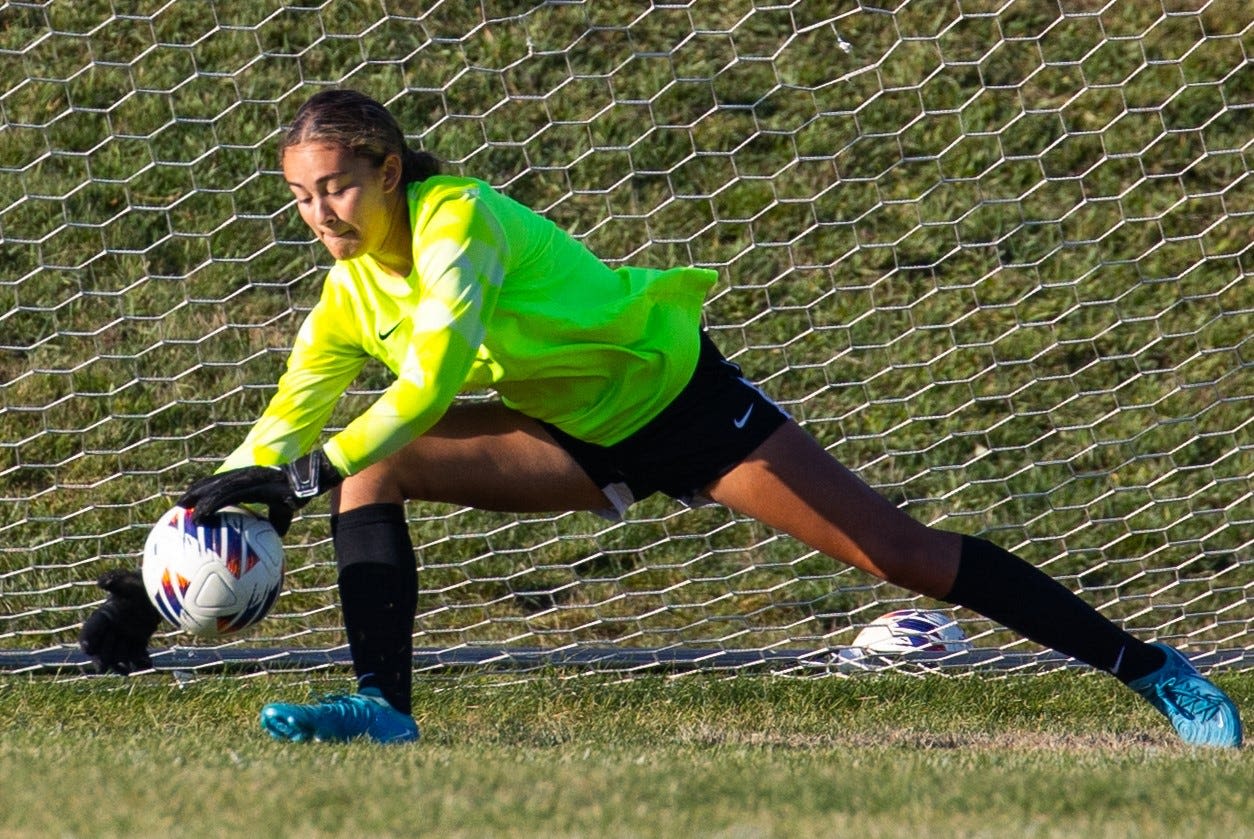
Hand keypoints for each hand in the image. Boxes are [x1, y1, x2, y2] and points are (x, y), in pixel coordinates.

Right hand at [78, 568, 161, 674]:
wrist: (163, 587)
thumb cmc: (143, 582)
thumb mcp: (130, 581)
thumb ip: (116, 582)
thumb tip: (101, 580)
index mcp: (105, 613)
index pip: (91, 628)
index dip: (88, 637)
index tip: (87, 648)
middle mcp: (112, 627)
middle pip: (103, 646)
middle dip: (102, 657)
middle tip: (103, 667)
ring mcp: (125, 634)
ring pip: (119, 653)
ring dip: (122, 663)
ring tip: (128, 669)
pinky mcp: (139, 639)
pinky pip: (137, 653)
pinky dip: (140, 660)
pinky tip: (148, 664)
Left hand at [177, 449, 342, 535]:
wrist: (308, 482)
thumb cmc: (298, 495)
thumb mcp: (282, 512)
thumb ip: (273, 523)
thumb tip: (270, 541)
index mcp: (249, 479)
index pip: (223, 482)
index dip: (206, 489)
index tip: (192, 501)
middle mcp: (244, 475)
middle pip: (213, 481)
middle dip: (194, 492)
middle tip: (178, 505)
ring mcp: (246, 478)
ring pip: (214, 487)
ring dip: (196, 498)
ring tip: (181, 508)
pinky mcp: (249, 484)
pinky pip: (225, 495)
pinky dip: (209, 505)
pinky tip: (199, 515)